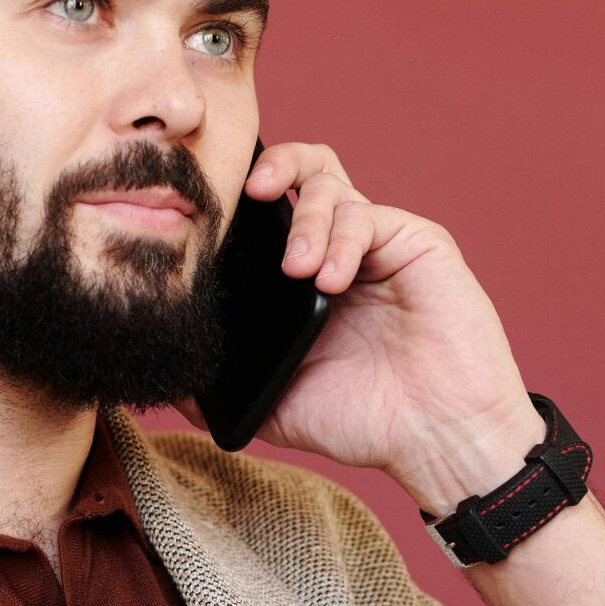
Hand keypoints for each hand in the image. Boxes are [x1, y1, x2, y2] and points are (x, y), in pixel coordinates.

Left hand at [239, 141, 544, 513]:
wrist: (438, 440)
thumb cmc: (367, 422)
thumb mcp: (277, 404)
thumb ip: (223, 386)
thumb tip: (166, 374)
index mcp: (305, 279)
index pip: (269, 213)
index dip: (239, 201)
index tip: (209, 213)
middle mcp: (340, 250)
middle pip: (304, 172)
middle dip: (273, 165)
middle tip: (249, 190)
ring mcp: (379, 244)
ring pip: (331, 184)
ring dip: (306, 221)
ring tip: (298, 271)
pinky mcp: (417, 243)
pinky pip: (369, 215)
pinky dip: (343, 240)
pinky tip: (331, 281)